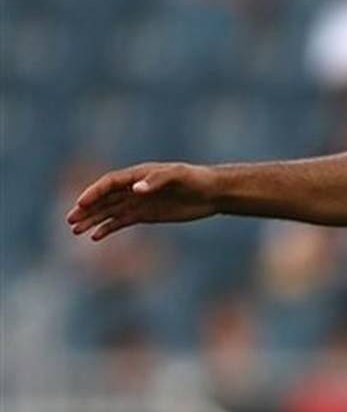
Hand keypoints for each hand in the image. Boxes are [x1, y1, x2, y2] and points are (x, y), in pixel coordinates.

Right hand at [66, 162, 219, 240]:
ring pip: (109, 211)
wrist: (212, 192)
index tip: (80, 204)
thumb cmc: (195, 179)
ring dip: (92, 220)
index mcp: (138, 175)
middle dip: (86, 209)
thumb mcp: (178, 176)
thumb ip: (156, 181)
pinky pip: (122, 221)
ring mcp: (139, 201)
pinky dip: (108, 228)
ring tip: (75, 230)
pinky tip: (96, 236)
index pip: (110, 183)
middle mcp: (134, 188)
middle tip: (70, 220)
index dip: (94, 193)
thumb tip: (135, 189)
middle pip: (104, 198)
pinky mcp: (146, 214)